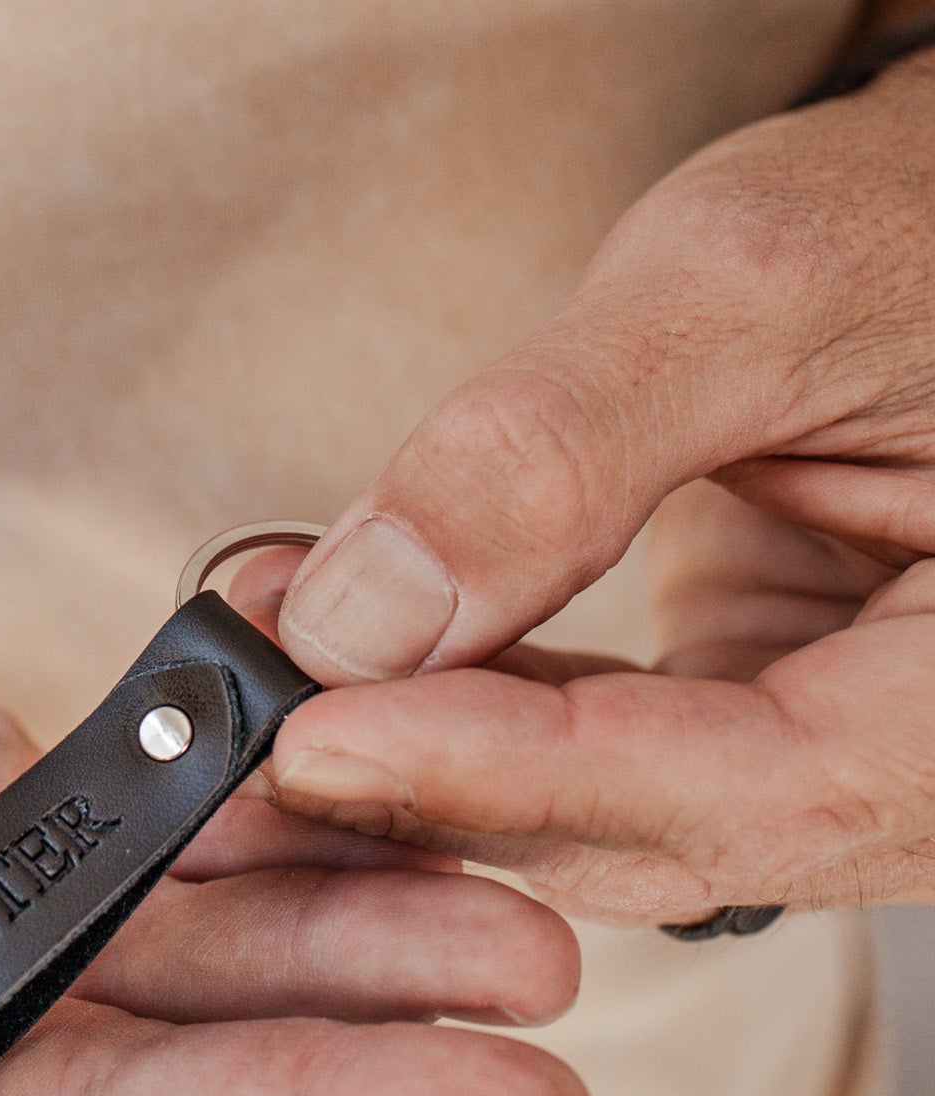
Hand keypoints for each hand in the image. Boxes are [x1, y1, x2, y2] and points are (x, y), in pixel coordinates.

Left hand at [248, 49, 934, 921]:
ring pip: (604, 816)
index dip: (509, 775)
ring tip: (285, 668)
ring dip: (430, 751)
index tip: (321, 742)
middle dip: (436, 781)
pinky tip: (364, 651)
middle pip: (651, 834)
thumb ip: (559, 456)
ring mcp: (831, 751)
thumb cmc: (924, 230)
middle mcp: (920, 762)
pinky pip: (594, 754)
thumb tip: (363, 615)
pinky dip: (471, 708)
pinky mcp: (751, 716)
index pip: (743, 788)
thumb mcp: (755, 293)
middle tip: (258, 719)